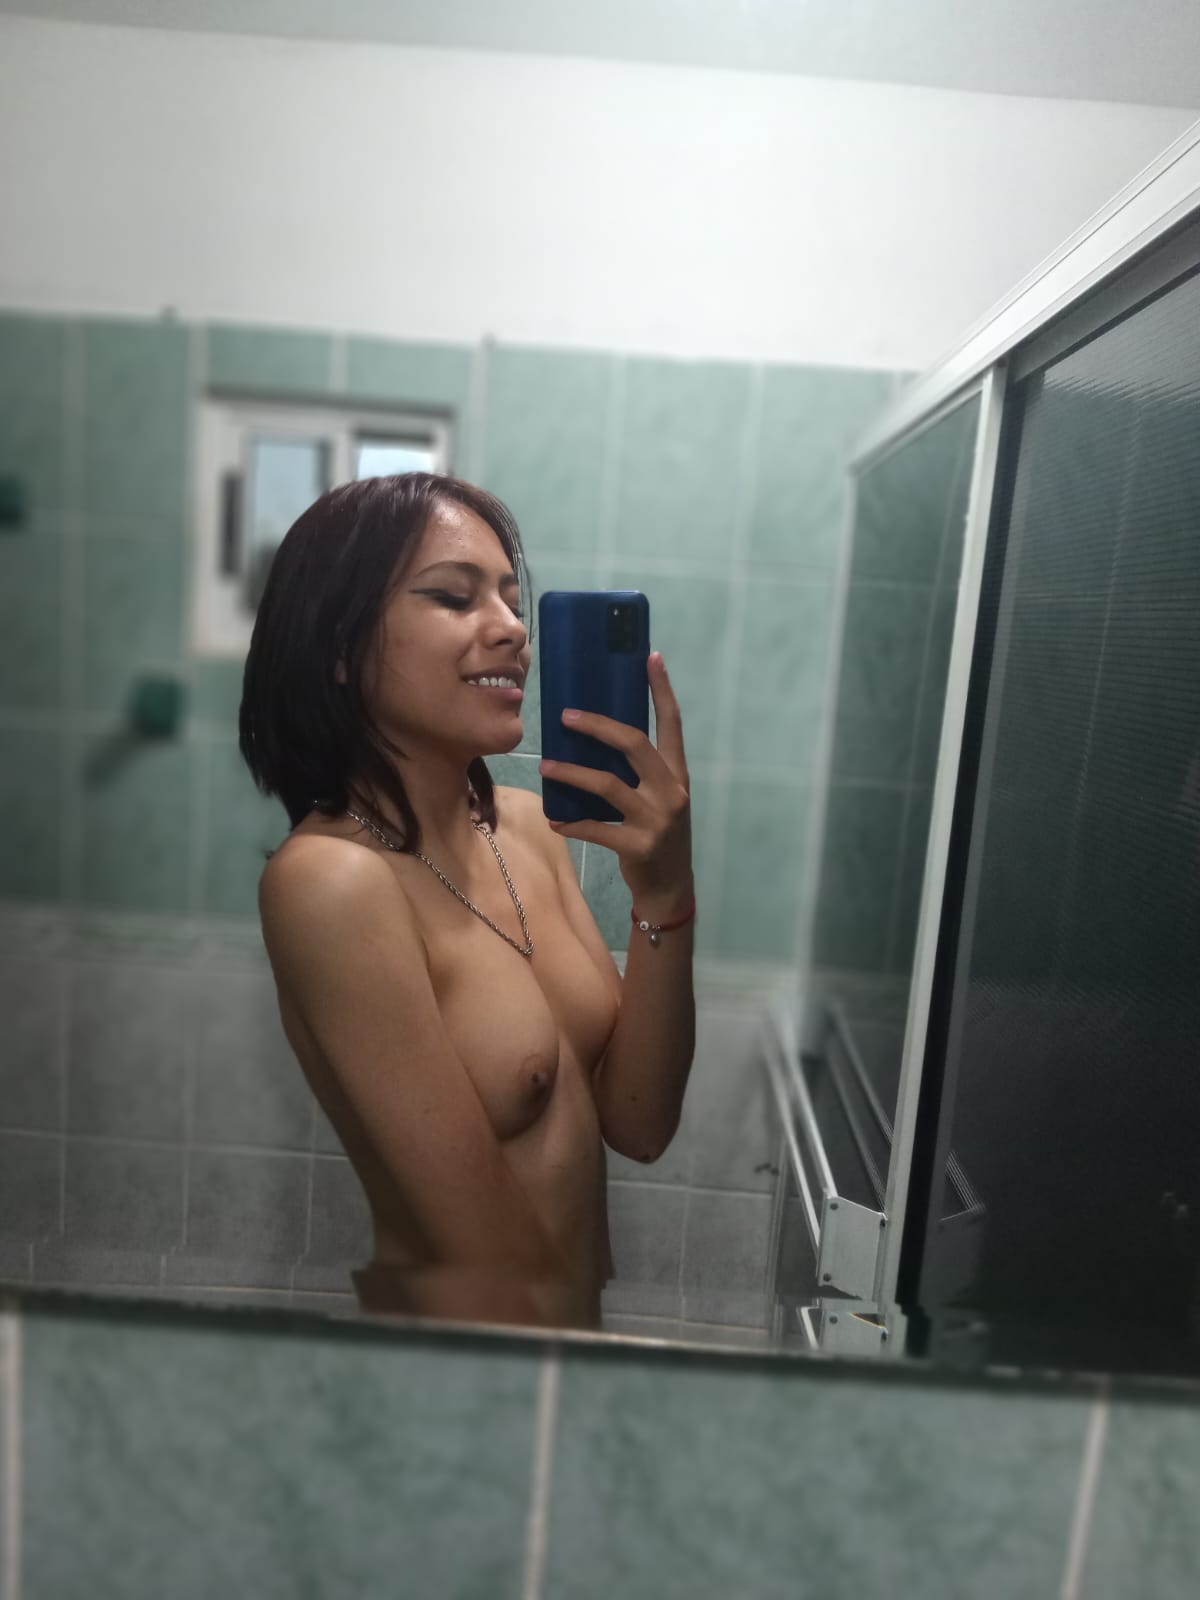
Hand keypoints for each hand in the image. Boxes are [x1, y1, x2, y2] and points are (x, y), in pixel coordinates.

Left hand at [538, 651, 692, 914]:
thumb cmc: (657, 834)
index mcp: (677, 773)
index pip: (672, 723)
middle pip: (635, 745)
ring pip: (608, 786)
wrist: (670, 888)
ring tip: (545, 766)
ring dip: (572, 774)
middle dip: (599, 726)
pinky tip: (555, 821)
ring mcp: (657, 820)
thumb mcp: (659, 798)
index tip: (651, 657)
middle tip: (566, 715)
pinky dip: (573, 824)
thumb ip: (640, 771)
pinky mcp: (639, 847)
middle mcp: (671, 791)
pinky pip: (598, 829)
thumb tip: (597, 736)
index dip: (662, 689)